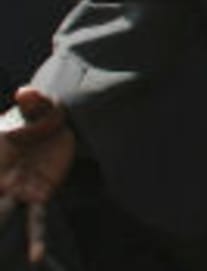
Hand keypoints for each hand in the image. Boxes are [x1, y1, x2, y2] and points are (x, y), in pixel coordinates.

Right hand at [0, 89, 74, 263]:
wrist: (61, 123)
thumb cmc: (41, 113)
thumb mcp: (39, 104)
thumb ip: (33, 100)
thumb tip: (26, 91)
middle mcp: (0, 179)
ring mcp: (17, 190)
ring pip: (3, 216)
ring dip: (0, 229)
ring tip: (6, 260)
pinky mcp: (39, 195)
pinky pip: (36, 220)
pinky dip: (35, 238)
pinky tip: (36, 258)